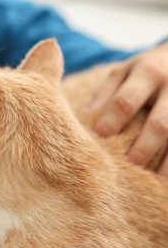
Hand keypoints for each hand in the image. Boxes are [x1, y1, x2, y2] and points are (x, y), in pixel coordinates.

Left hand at [90, 42, 167, 175]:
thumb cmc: (147, 68)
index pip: (126, 101)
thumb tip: (86, 115)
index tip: (100, 138)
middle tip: (130, 165)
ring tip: (156, 179)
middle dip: (145, 147)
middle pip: (159, 124)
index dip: (112, 122)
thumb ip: (107, 91)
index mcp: (147, 74)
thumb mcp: (126, 70)